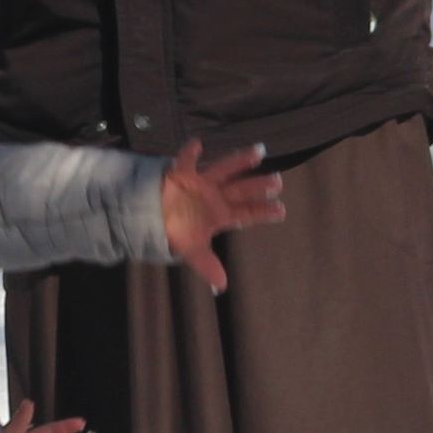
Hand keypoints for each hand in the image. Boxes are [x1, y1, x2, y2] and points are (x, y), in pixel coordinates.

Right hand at [157, 139, 285, 292]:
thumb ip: (207, 266)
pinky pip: (185, 161)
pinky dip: (189, 153)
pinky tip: (197, 144)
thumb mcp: (191, 251)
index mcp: (221, 215)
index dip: (262, 212)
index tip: (281, 210)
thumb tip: (221, 288)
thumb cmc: (177, 231)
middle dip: (258, 186)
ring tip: (259, 151)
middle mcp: (216, 196)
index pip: (246, 213)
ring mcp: (201, 183)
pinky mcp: (182, 174)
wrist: (151, 218)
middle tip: (278, 181)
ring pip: (224, 169)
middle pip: (241, 189)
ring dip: (240, 161)